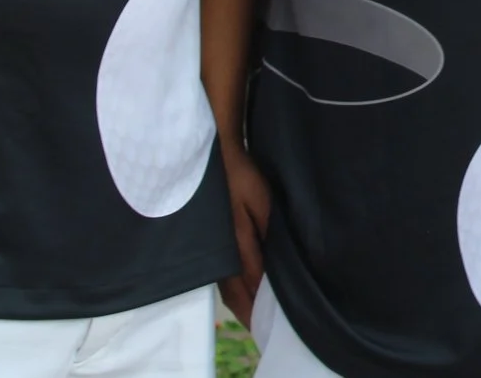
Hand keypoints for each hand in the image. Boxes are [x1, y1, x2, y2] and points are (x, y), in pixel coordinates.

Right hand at [219, 144, 272, 323]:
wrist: (213, 155)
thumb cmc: (243, 176)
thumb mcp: (261, 202)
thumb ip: (266, 235)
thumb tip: (272, 268)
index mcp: (234, 243)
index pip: (248, 284)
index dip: (259, 304)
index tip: (271, 320)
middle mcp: (219, 251)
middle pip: (233, 292)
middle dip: (249, 310)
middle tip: (264, 324)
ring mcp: (211, 247)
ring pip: (225, 285)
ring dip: (240, 301)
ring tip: (255, 313)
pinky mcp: (208, 240)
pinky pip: (219, 273)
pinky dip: (231, 287)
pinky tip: (241, 290)